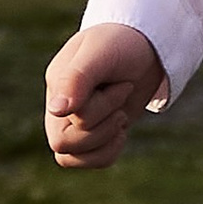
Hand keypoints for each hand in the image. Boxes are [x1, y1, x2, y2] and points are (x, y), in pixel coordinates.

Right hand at [43, 21, 169, 167]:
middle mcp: (59, 106)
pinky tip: (121, 131)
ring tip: (121, 115)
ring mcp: (74, 122)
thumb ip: (76, 79)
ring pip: (72, 157)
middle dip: (102, 127)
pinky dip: (109, 152)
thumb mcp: (101, 53)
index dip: (99, 109)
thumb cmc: (121, 43)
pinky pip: (91, 160)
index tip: (122, 83)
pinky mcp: (94, 134)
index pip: (64, 119)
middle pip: (63, 144)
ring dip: (105, 141)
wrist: (146, 47)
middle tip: (123, 95)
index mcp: (56, 84)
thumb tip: (56, 111)